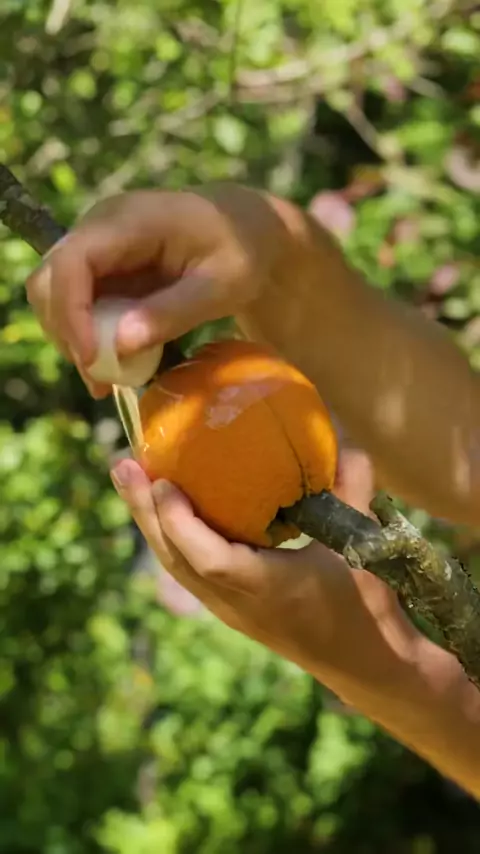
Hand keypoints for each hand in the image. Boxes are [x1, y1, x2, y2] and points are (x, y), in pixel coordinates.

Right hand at [26, 184, 296, 396]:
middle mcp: (100, 227)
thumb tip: (119, 345)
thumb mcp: (223, 286)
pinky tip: (113, 365)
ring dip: (72, 340)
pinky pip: (75, 304)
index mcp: (130, 221)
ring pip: (54, 296)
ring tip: (107, 378)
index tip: (93, 360)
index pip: (73, 261)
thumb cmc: (243, 252)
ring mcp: (97, 247)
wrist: (247, 231)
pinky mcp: (101, 268)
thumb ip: (173, 312)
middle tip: (101, 379)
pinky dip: (86, 337)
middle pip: (49, 281)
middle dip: (66, 333)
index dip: (71, 312)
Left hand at [110, 448, 418, 699]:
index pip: (209, 560)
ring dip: (149, 522)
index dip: (180, 523)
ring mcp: (229, 609)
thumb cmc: (364, 606)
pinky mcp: (231, 607)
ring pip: (175, 565)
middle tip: (122, 464)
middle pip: (175, 559)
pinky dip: (169, 536)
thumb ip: (352, 488)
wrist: (364, 663)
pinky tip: (164, 508)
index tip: (164, 482)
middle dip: (144, 511)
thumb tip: (342, 435)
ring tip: (130, 478)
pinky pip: (187, 570)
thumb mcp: (362, 545)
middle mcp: (236, 602)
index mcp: (266, 589)